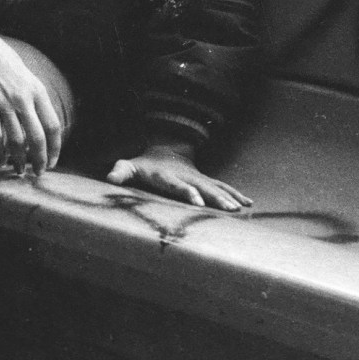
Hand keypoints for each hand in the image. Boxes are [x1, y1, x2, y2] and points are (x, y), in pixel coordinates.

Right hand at [0, 19, 62, 174]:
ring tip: (19, 171)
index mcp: (37, 91)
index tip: (53, 160)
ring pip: (16, 141)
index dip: (55, 148)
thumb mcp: (27, 76)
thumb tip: (43, 125)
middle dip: (40, 160)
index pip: (53, 126)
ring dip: (19, 160)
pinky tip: (0, 160)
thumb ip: (36, 99)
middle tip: (39, 172)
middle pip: (37, 138)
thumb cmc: (3, 62)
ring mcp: (3, 102)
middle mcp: (23, 98)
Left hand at [106, 142, 249, 211]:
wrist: (165, 150)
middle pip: (202, 188)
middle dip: (215, 198)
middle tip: (228, 209)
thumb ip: (121, 171)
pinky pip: (223, 187)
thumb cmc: (144, 165)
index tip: (197, 202)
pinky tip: (248, 204)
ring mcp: (198, 178)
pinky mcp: (206, 181)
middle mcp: (186, 177)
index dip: (187, 192)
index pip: (177, 185)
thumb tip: (110, 178)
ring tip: (240, 209)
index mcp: (167, 176)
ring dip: (228, 197)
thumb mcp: (129, 166)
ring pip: (215, 187)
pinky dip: (235, 194)